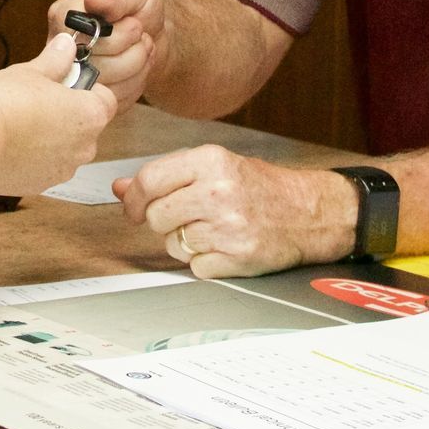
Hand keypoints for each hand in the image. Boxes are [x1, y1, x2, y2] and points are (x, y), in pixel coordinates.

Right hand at [0, 33, 116, 196]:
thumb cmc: (7, 105)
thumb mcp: (31, 71)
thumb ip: (55, 59)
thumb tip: (66, 45)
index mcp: (91, 114)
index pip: (105, 98)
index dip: (85, 87)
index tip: (65, 81)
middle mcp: (85, 146)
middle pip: (85, 125)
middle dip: (67, 113)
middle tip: (39, 99)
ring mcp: (64, 169)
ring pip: (65, 147)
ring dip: (51, 137)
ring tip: (22, 122)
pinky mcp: (42, 184)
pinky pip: (45, 166)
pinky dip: (34, 157)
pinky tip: (13, 142)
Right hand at [45, 0, 164, 110]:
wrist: (152, 29)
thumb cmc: (139, 3)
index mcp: (64, 15)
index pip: (81, 38)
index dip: (116, 37)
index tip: (135, 23)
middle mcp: (60, 47)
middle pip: (94, 67)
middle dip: (132, 54)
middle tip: (143, 37)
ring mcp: (72, 74)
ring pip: (104, 90)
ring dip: (137, 70)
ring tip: (143, 49)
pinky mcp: (88, 96)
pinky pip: (112, 104)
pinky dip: (135, 88)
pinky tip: (139, 70)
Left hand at [113, 144, 357, 278]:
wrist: (309, 212)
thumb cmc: (260, 187)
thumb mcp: (214, 167)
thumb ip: (166, 176)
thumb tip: (119, 188)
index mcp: (210, 161)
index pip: (148, 181)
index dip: (133, 199)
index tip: (132, 207)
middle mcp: (218, 192)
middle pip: (155, 216)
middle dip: (162, 221)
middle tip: (183, 217)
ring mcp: (229, 227)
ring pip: (173, 244)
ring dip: (184, 242)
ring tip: (211, 229)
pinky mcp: (238, 257)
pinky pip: (196, 267)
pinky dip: (205, 262)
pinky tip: (224, 246)